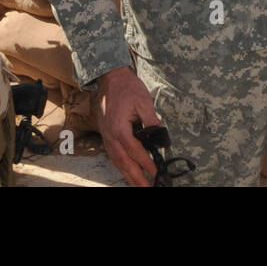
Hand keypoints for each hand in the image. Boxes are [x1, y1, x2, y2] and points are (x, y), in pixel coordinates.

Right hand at [96, 66, 162, 186]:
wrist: (110, 78)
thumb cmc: (127, 88)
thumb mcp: (144, 101)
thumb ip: (152, 121)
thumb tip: (161, 136)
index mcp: (119, 128)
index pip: (135, 151)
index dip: (146, 164)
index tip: (156, 172)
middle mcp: (110, 136)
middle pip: (123, 162)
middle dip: (136, 178)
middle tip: (148, 187)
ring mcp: (106, 136)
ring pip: (116, 161)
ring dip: (127, 175)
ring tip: (139, 184)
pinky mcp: (105, 134)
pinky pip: (112, 155)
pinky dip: (120, 166)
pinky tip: (127, 170)